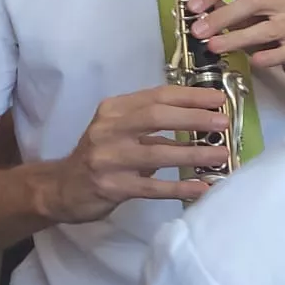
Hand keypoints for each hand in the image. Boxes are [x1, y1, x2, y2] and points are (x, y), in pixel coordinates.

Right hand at [39, 86, 231, 218]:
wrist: (61, 188)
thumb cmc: (102, 154)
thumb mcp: (120, 128)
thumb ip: (152, 121)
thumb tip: (202, 117)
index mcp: (114, 109)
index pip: (157, 96)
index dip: (190, 96)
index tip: (218, 99)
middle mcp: (108, 130)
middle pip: (157, 117)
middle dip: (194, 118)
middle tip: (223, 122)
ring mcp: (108, 159)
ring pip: (157, 154)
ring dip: (193, 154)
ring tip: (222, 155)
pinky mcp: (112, 187)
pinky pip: (152, 188)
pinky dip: (179, 187)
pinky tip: (201, 188)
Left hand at [187, 0, 284, 87]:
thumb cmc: (277, 34)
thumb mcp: (251, 19)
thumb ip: (229, 12)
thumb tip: (199, 8)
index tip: (193, 6)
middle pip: (252, 0)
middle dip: (222, 15)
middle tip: (199, 31)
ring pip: (265, 28)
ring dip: (235, 37)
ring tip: (214, 47)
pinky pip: (283, 51)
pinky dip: (266, 56)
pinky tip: (254, 61)